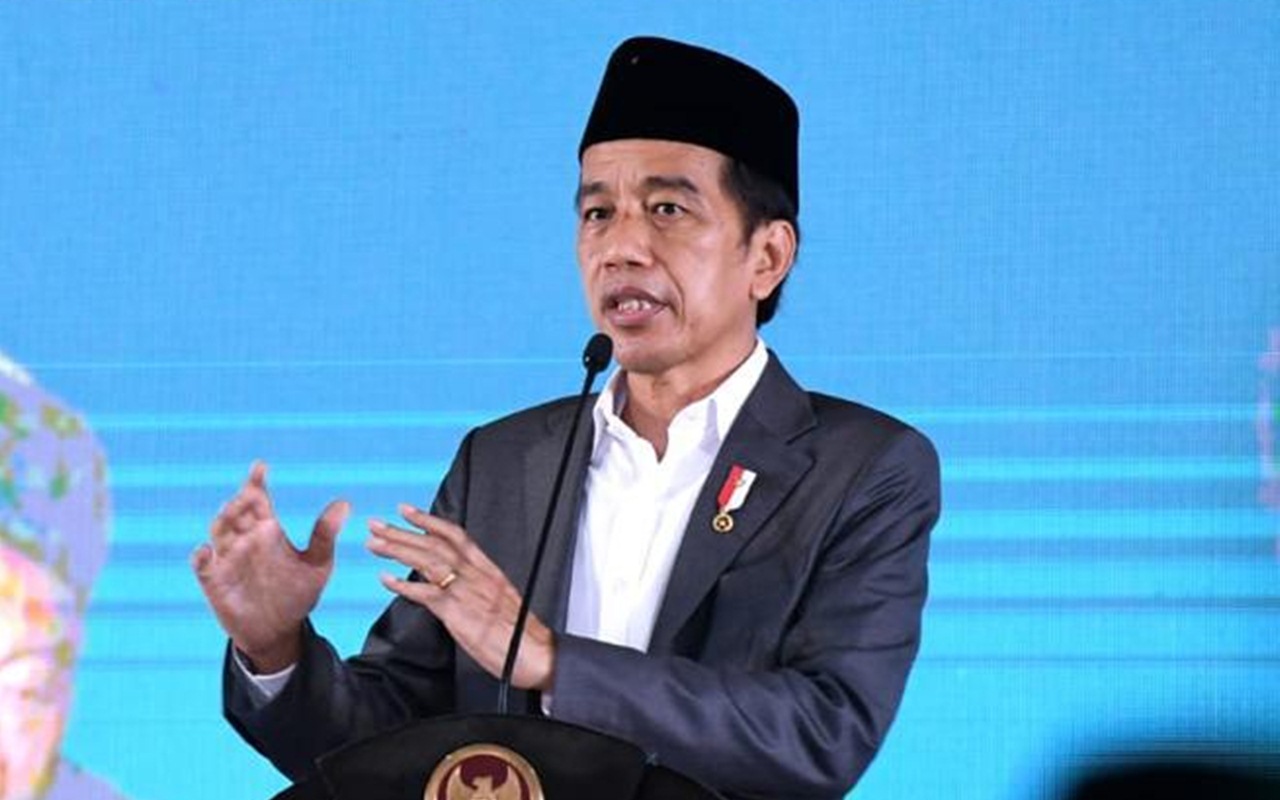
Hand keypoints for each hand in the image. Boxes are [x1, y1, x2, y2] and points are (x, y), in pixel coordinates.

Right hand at [191, 461, 349, 671]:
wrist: (280, 630)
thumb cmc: (298, 594)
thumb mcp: (317, 565)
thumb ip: (325, 534)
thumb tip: (345, 503)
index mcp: (268, 531)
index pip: (259, 501)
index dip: (256, 483)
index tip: (260, 467)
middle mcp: (245, 540)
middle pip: (237, 512)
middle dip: (242, 501)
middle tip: (252, 494)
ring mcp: (228, 559)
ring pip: (219, 532)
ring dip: (224, 521)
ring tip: (234, 510)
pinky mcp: (215, 581)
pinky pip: (203, 565)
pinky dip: (201, 556)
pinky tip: (207, 551)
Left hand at [366, 505, 555, 691]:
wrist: (537, 653)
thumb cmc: (521, 633)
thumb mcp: (501, 599)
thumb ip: (478, 587)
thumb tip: (456, 584)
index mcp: (488, 569)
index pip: (455, 535)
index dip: (429, 521)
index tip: (407, 511)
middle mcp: (476, 574)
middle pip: (435, 544)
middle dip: (403, 532)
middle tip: (377, 525)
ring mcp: (466, 591)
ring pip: (427, 561)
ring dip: (398, 550)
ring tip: (375, 544)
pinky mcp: (458, 612)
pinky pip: (425, 594)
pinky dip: (403, 585)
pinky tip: (386, 579)